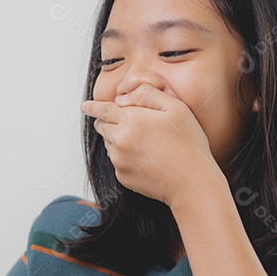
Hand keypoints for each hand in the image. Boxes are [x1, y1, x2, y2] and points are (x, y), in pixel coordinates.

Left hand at [81, 84, 220, 206]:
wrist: (191, 182)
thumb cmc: (188, 144)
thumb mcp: (176, 107)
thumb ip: (148, 93)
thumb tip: (123, 97)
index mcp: (131, 118)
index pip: (103, 109)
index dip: (92, 106)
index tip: (84, 106)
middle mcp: (120, 139)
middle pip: (102, 126)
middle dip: (107, 121)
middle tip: (127, 123)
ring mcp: (119, 160)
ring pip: (109, 144)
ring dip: (118, 139)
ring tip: (145, 143)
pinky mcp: (123, 176)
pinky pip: (117, 161)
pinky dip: (125, 157)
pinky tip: (147, 158)